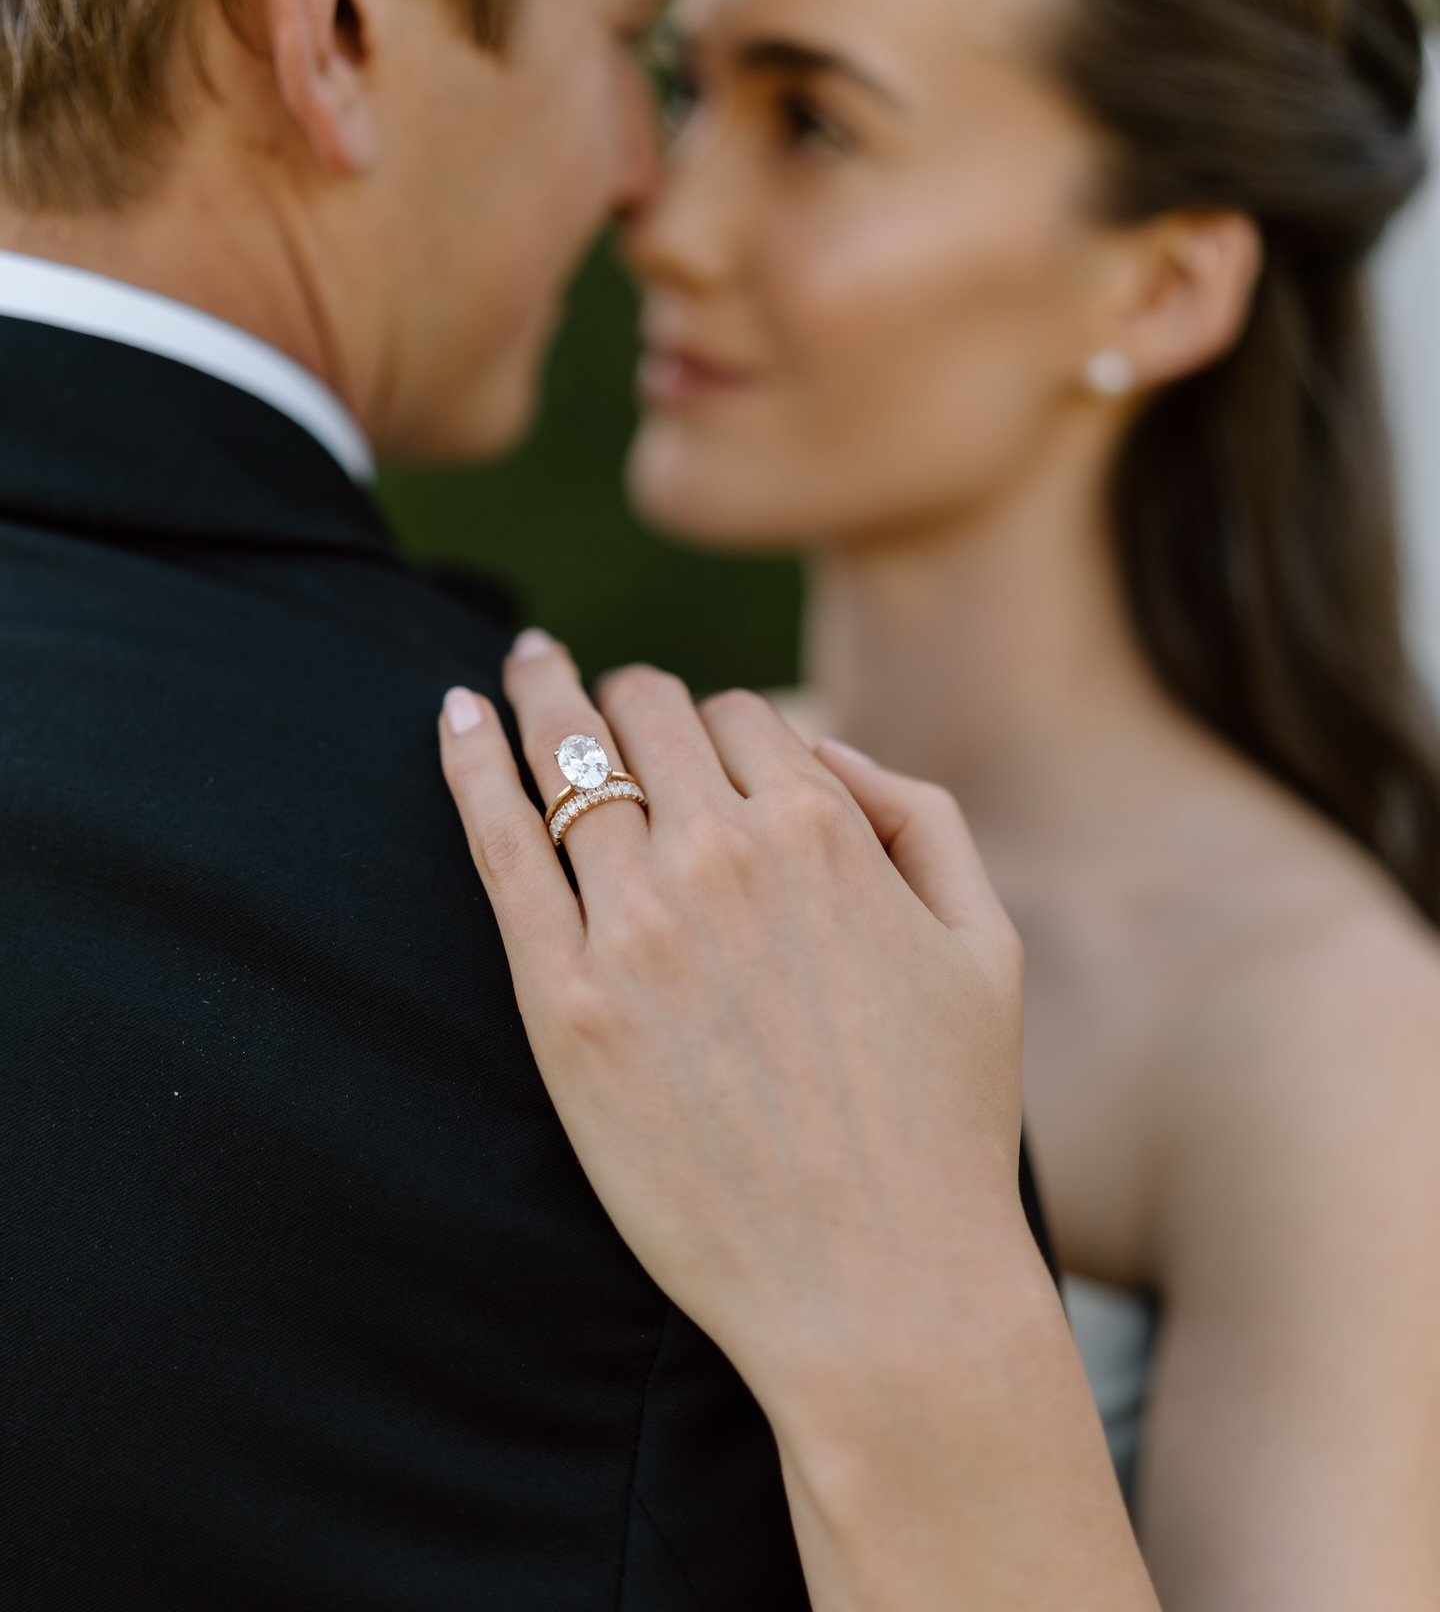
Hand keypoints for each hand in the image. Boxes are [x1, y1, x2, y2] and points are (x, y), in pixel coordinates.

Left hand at [438, 633, 1040, 1409]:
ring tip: (518, 660)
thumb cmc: (943, 1122)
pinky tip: (451, 717)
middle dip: (626, 696)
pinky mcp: (563, 1004)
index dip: (714, 727)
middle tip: (595, 694)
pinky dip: (468, 763)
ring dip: (538, 695)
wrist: (877, 1284)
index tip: (692, 749)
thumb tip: (823, 749)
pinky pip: (499, 845)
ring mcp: (635, 928)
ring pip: (566, 758)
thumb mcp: (985, 945)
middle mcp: (723, 855)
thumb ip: (920, 818)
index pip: (737, 717)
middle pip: (645, 715)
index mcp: (825, 831)